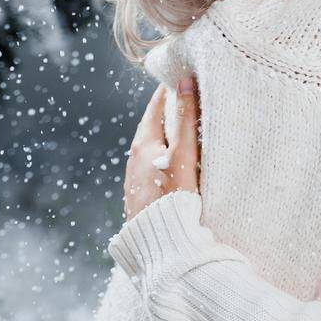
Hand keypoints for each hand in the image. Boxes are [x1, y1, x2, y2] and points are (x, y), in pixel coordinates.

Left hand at [123, 78, 200, 219]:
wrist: (160, 242)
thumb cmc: (173, 195)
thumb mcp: (184, 153)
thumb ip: (187, 118)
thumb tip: (185, 81)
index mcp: (143, 144)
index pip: (155, 108)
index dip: (167, 92)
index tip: (179, 78)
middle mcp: (134, 159)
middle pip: (151, 128)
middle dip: (167, 114)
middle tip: (183, 100)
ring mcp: (134, 179)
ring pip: (150, 149)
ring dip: (165, 138)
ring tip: (182, 131)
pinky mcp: (139, 196)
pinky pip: (151, 168)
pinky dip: (163, 158)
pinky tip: (174, 166)